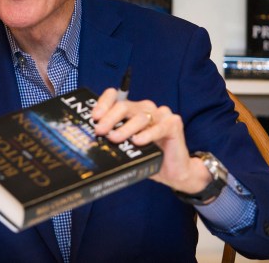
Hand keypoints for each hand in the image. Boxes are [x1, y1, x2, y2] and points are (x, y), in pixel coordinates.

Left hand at [91, 88, 210, 194]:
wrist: (173, 171)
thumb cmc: (148, 157)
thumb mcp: (127, 147)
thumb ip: (114, 138)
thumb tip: (94, 140)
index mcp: (132, 110)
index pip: (115, 97)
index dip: (103, 104)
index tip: (94, 117)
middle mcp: (146, 108)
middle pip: (124, 106)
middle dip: (109, 119)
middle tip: (99, 130)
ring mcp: (161, 114)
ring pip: (139, 117)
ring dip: (125, 129)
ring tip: (114, 139)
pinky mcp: (173, 124)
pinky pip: (159, 127)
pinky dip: (147, 134)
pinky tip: (138, 141)